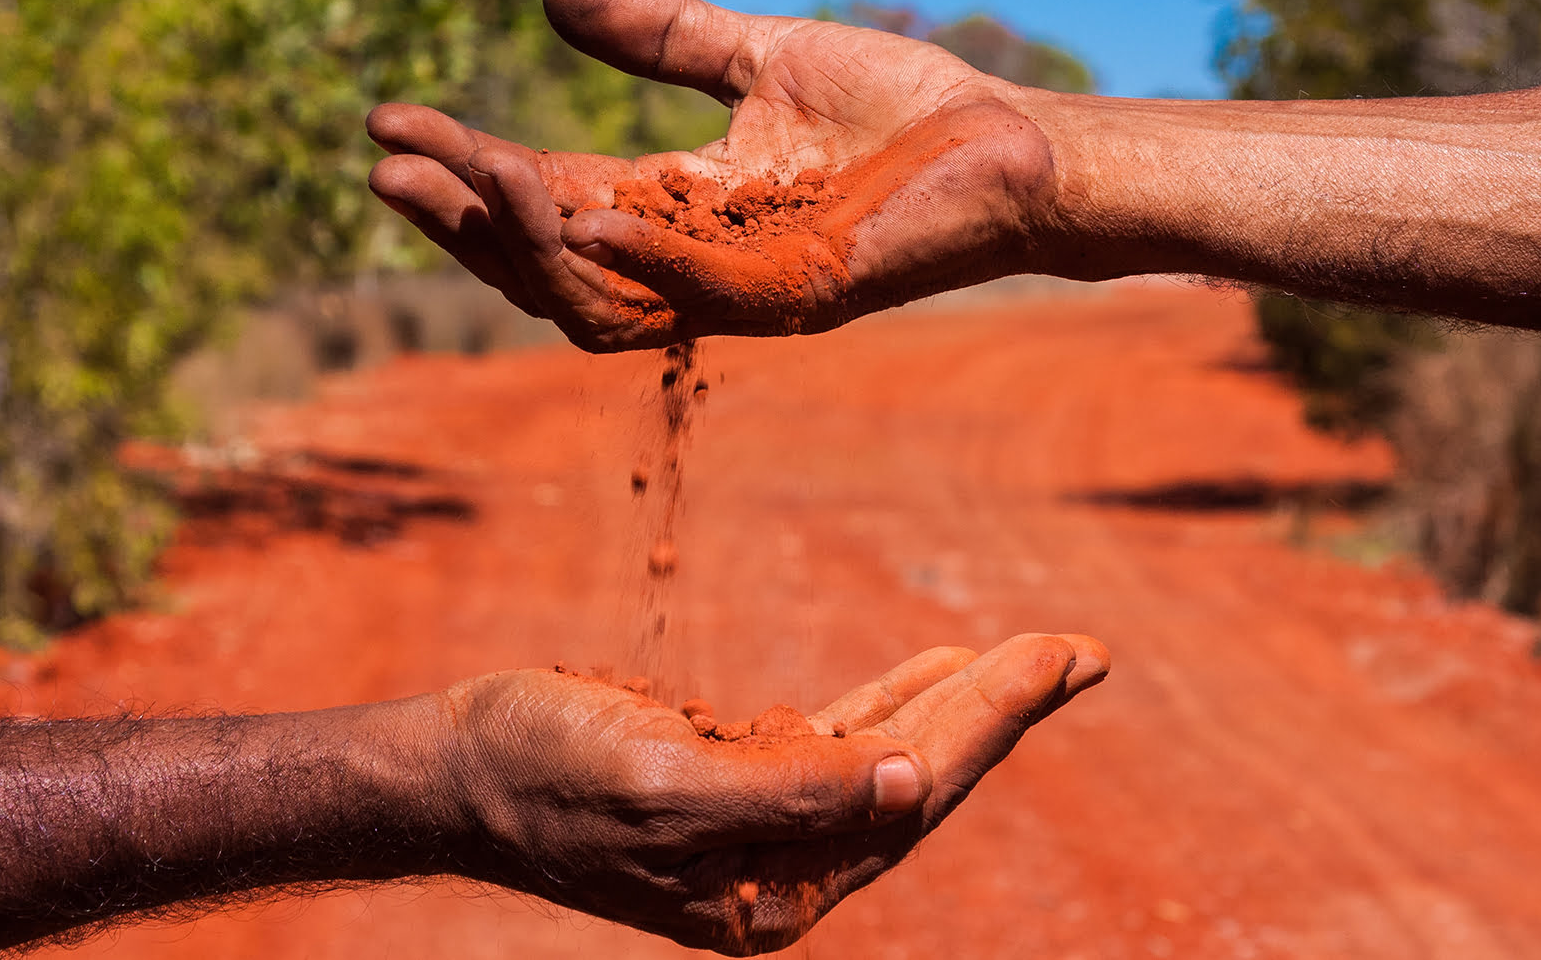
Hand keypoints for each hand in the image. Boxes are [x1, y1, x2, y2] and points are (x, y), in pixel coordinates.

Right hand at [366, 0, 1063, 351]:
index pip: (542, 201)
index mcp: (674, 211)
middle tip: (388, 167)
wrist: (1013, 141)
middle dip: (463, 222)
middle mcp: (693, 264)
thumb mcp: (755, 58)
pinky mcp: (803, 294)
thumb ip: (661, 39)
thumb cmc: (899, 111)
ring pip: (601, 301)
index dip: (462, 168)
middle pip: (546, 266)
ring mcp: (743, 290)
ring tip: (473, 171)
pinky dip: (639, 260)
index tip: (386, 120)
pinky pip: (701, 296)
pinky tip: (581, 209)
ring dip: (529, 244)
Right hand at [432, 633, 1108, 954]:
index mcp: (777, 890)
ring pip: (888, 757)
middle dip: (1000, 711)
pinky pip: (838, 740)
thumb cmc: (545, 776)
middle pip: (918, 781)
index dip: (989, 723)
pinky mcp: (736, 781)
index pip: (912, 798)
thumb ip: (792, 794)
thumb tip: (912, 786)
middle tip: (1082, 650)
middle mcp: (784, 868)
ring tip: (1039, 657)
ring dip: (962, 703)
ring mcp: (763, 827)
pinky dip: (892, 702)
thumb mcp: (665, 787)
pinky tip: (937, 669)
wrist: (458, 767)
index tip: (1056, 656)